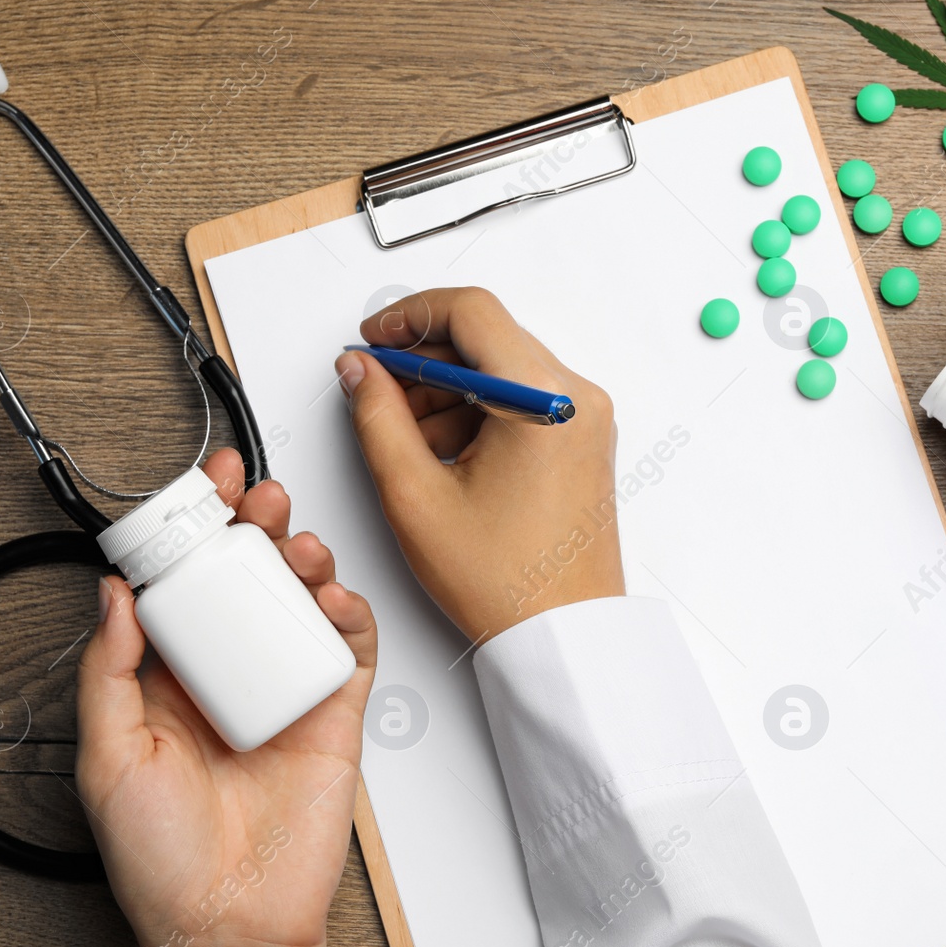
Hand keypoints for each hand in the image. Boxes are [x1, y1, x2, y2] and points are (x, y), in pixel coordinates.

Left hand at [75, 447, 375, 946]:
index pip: (184, 586)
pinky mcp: (334, 714)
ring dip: (305, 560)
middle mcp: (228, 677)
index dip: (192, 532)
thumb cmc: (161, 861)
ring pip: (301, 603)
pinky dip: (350, 615)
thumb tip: (111, 594)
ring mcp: (284, 691)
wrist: (230, 924)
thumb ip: (107, 672)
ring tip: (297, 544)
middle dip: (256, 528)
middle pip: (248, 580)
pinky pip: (350, 651)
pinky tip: (333, 600)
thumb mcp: (108, 759)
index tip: (199, 489)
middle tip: (258, 498)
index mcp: (168, 680)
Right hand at [335, 287, 624, 641]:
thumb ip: (377, 417)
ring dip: (448, 391)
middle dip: (423, 361)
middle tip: (377, 394)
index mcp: (544, 400)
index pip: (471, 310)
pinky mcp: (582, 441)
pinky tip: (445, 458)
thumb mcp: (416, 496)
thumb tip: (360, 370)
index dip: (410, 316)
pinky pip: (523, 401)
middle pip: (487, 338)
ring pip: (502, 370)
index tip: (374, 341)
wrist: (563, 635)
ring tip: (410, 444)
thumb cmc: (507, 582)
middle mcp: (576, 399)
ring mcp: (585, 420)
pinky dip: (478, 413)